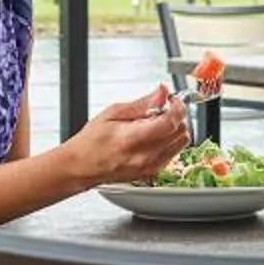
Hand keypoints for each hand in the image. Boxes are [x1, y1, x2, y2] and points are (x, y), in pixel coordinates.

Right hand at [68, 83, 189, 183]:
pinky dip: (169, 141)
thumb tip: (162, 92)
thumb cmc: (92, 141)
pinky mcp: (153, 172)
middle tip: (162, 109)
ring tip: (156, 123)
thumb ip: (142, 103)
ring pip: (181, 143)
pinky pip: (173, 152)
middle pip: (180, 132)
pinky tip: (153, 136)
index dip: (177, 107)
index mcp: (133, 139)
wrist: (82, 166)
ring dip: (174, 129)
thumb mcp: (113, 112)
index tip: (173, 100)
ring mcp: (150, 167)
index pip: (170, 122)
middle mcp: (145, 156)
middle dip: (176, 116)